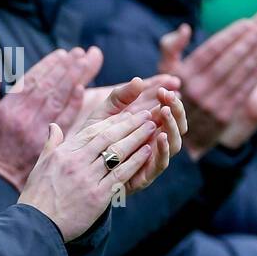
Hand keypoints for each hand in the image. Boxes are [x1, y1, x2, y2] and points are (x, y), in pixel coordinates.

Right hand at [0, 47, 100, 189]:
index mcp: (9, 108)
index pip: (32, 80)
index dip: (48, 65)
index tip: (61, 53)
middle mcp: (24, 116)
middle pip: (49, 86)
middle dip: (65, 67)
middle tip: (80, 53)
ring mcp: (38, 129)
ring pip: (58, 98)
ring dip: (73, 79)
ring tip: (86, 62)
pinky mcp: (48, 143)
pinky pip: (64, 120)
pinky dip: (74, 104)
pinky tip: (83, 90)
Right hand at [18, 108, 159, 240]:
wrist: (37, 225)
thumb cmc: (37, 196)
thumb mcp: (40, 165)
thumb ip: (51, 144)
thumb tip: (53, 126)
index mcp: (64, 153)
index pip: (92, 131)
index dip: (112, 121)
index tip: (127, 114)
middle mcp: (76, 162)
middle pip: (108, 138)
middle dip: (130, 124)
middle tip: (146, 114)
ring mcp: (88, 179)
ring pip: (118, 153)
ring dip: (137, 138)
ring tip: (152, 128)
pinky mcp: (98, 196)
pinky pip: (121, 175)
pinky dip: (135, 161)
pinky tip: (147, 152)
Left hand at [72, 78, 187, 196]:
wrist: (79, 170)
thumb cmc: (92, 139)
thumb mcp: (104, 113)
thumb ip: (120, 96)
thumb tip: (138, 80)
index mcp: (149, 127)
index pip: (169, 111)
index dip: (170, 99)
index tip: (164, 87)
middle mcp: (154, 142)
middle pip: (177, 126)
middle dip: (176, 110)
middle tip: (168, 96)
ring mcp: (152, 159)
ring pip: (175, 144)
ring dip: (172, 127)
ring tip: (165, 111)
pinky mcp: (146, 175)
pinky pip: (161, 163)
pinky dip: (164, 149)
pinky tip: (160, 136)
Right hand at [159, 18, 256, 158]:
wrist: (180, 134)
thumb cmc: (174, 93)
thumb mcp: (164, 71)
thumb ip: (171, 47)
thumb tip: (185, 29)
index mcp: (182, 75)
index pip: (210, 50)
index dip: (230, 35)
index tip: (246, 23)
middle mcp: (195, 90)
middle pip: (226, 61)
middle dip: (246, 43)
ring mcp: (210, 105)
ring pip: (237, 76)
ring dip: (254, 58)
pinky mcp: (224, 117)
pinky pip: (243, 92)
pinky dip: (255, 76)